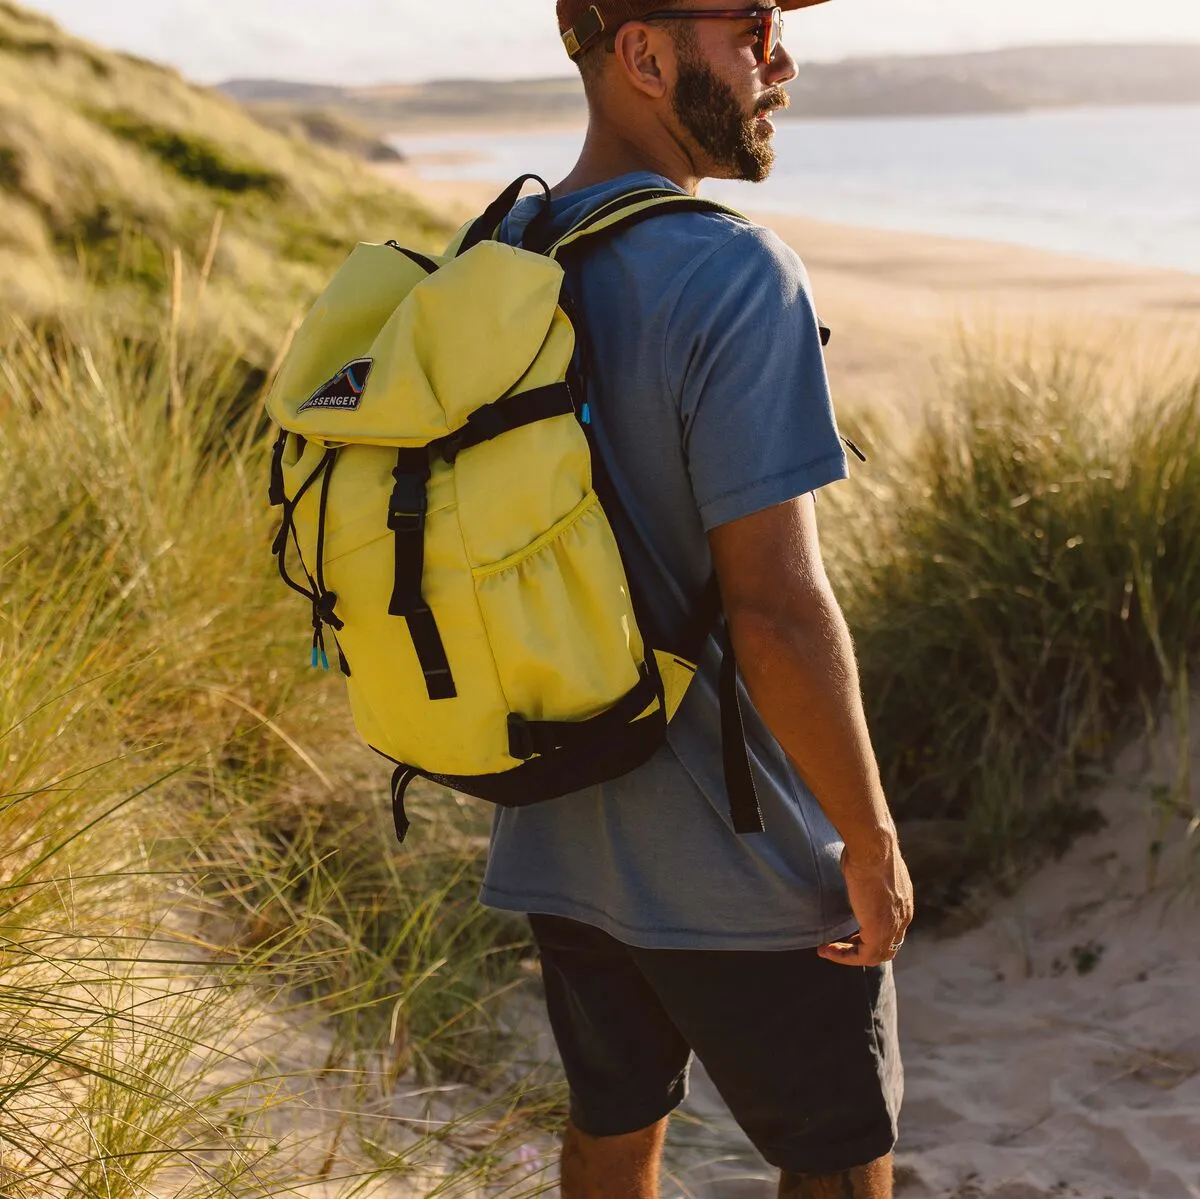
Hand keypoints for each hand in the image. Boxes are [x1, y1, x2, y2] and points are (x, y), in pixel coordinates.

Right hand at [819, 835, 913, 967]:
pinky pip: (863, 956)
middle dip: (861, 949)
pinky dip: (844, 956)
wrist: (873, 848)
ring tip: (828, 950)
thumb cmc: (867, 848)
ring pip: (874, 956)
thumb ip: (867, 875)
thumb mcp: (871, 865)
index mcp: (903, 903)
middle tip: (839, 945)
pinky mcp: (878, 931)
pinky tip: (827, 949)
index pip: (892, 931)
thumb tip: (855, 865)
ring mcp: (892, 926)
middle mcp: (902, 917)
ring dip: (849, 955)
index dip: (870, 935)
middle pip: (886, 948)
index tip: (849, 933)